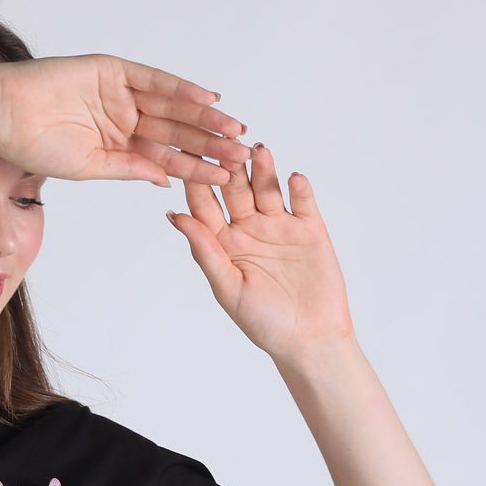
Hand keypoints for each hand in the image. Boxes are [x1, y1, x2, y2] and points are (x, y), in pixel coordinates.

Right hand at [0, 55, 250, 187]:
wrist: (6, 114)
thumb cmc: (36, 146)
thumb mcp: (89, 167)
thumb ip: (128, 169)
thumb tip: (165, 180)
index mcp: (120, 145)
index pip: (167, 158)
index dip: (197, 167)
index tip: (225, 177)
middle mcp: (126, 118)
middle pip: (177, 131)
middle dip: (210, 142)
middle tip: (241, 153)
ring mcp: (122, 93)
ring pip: (172, 106)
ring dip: (203, 117)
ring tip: (232, 129)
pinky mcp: (114, 70)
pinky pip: (153, 79)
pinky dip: (179, 87)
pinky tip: (206, 97)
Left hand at [165, 145, 355, 362]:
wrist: (308, 339)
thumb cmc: (262, 322)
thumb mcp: (227, 288)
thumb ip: (205, 251)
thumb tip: (176, 217)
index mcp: (222, 243)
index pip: (204, 206)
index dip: (196, 184)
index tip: (185, 159)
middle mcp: (248, 228)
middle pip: (235, 190)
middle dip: (229, 168)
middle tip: (224, 146)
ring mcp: (279, 224)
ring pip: (268, 188)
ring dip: (263, 170)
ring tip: (257, 152)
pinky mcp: (309, 227)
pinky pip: (303, 201)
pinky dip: (299, 188)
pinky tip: (294, 178)